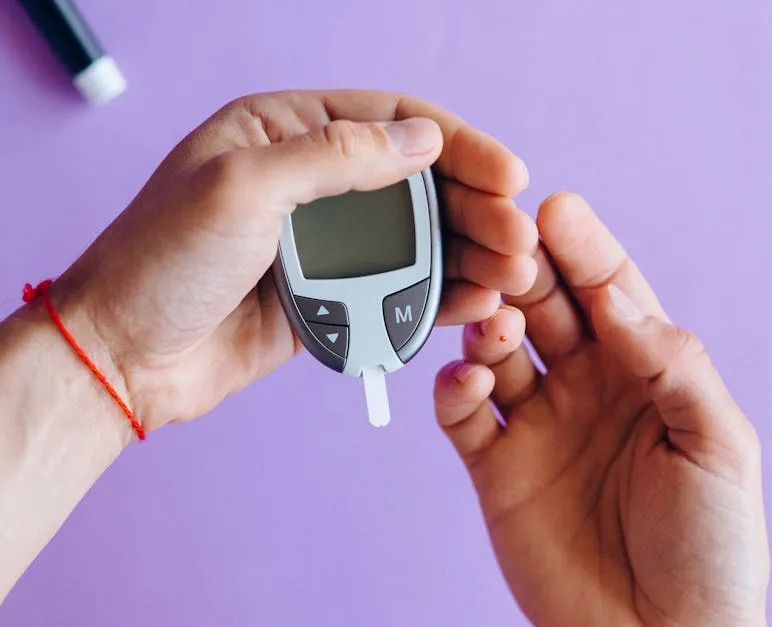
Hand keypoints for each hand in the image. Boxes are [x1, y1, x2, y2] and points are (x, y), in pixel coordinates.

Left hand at [48, 90, 536, 436]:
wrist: (123, 356)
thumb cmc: (161, 261)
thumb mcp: (243, 188)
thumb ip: (336, 156)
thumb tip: (423, 139)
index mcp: (284, 131)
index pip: (393, 121)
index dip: (459, 145)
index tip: (509, 175)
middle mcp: (310, 180)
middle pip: (416, 183)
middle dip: (475, 208)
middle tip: (518, 238)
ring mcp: (323, 241)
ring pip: (415, 238)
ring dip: (468, 253)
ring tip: (511, 274)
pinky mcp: (329, 294)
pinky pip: (397, 287)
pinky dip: (437, 294)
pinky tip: (473, 301)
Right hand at [434, 193, 769, 625]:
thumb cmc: (711, 546)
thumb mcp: (720, 445)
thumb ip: (673, 364)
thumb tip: (618, 297)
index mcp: (644, 370)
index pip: (609, 290)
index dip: (585, 249)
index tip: (555, 208)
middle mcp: (586, 386)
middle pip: (546, 306)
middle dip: (525, 273)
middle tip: (505, 249)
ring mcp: (538, 424)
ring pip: (496, 350)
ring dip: (487, 325)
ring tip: (495, 322)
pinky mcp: (496, 467)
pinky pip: (463, 415)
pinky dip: (455, 389)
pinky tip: (468, 381)